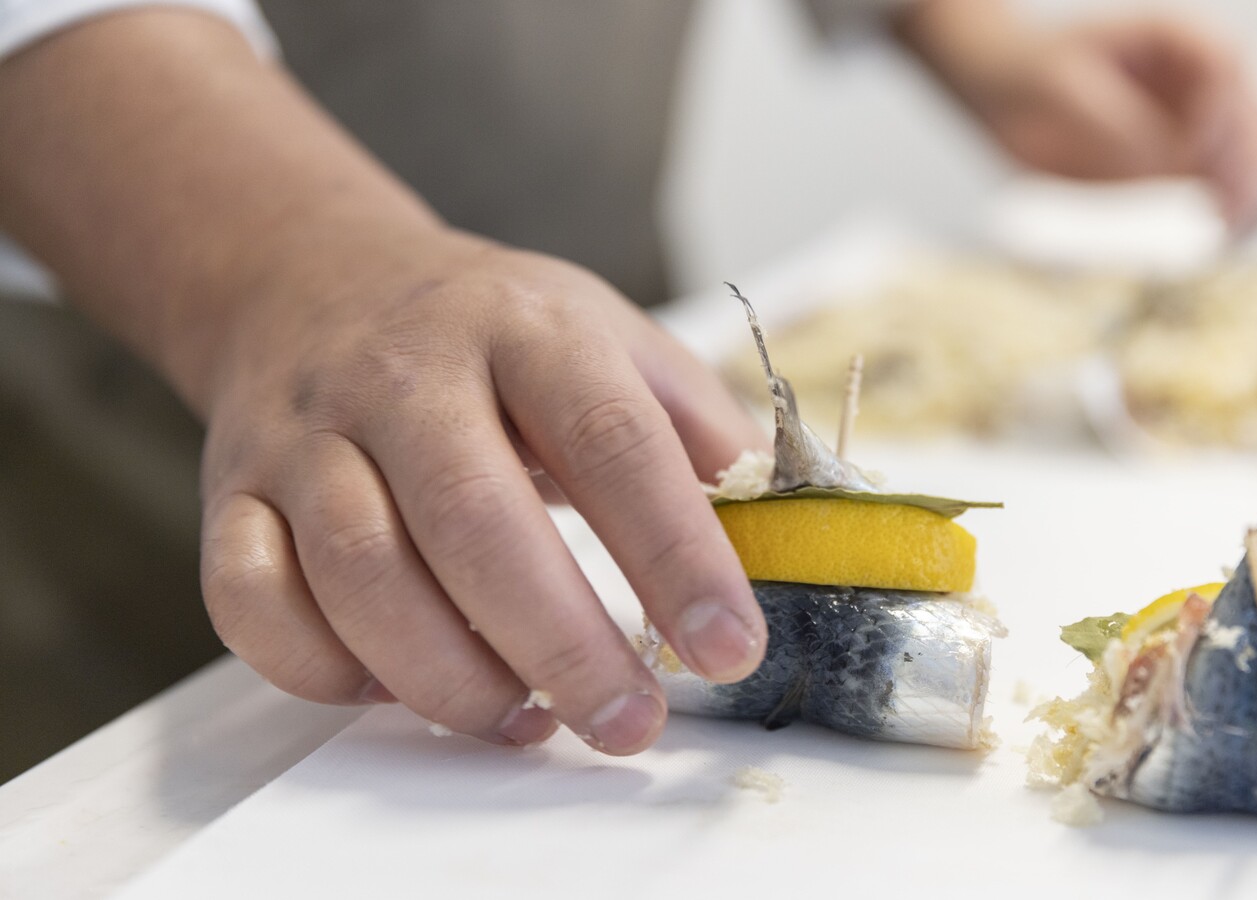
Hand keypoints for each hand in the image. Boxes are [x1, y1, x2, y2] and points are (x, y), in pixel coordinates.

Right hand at [197, 228, 767, 753]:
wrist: (316, 281)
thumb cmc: (493, 334)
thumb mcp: (609, 338)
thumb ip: (697, 427)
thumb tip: (781, 529)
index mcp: (527, 325)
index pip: (614, 440)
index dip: (676, 553)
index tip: (729, 646)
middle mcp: (406, 373)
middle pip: (477, 521)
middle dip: (563, 643)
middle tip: (630, 722)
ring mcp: (306, 433)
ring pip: (361, 573)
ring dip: (451, 676)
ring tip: (529, 721)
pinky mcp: (231, 492)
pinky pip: (253, 601)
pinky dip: (325, 669)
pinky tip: (400, 685)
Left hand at [902, 7, 1256, 225]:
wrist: (1000, 93)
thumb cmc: (1025, 77)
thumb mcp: (1062, 94)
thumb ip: (1118, 126)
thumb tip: (1175, 162)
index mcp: (1173, 38)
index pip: (1224, 72)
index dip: (1218, 116)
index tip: (1193, 158)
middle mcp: (1195, 75)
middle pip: (1250, 114)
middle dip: (1246, 162)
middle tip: (1226, 212)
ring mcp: (1193, 116)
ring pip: (1250, 150)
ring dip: (1251, 189)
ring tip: (1233, 231)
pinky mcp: (1181, 155)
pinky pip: (1223, 179)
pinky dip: (1232, 204)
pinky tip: (1226, 233)